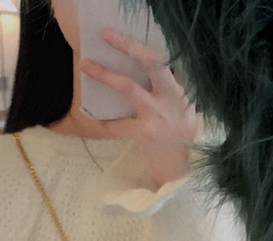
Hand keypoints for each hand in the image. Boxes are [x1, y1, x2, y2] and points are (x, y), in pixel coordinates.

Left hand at [79, 29, 199, 187]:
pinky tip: (92, 116)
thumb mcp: (186, 112)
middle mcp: (171, 99)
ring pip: (129, 89)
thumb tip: (147, 73)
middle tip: (107, 35)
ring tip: (86, 65)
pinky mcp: (145, 135)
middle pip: (150, 63)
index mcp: (180, 92)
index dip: (142, 46)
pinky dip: (104, 121)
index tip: (122, 35)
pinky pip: (118, 125)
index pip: (164, 62)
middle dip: (128, 46)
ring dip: (105, 75)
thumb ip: (170, 93)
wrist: (181, 173)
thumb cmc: (181, 140)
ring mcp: (157, 116)